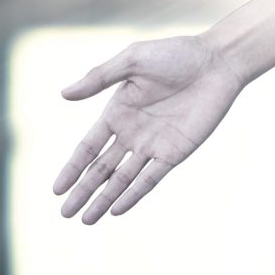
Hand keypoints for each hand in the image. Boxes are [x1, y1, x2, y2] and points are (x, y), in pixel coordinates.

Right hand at [55, 35, 244, 223]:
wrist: (218, 62)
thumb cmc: (176, 54)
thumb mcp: (132, 60)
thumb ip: (99, 78)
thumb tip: (64, 94)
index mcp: (116, 113)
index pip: (87, 149)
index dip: (71, 169)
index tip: (56, 189)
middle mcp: (130, 134)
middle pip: (100, 171)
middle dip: (82, 192)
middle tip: (65, 214)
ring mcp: (152, 146)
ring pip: (121, 180)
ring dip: (103, 200)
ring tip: (86, 220)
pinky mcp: (174, 153)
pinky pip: (149, 179)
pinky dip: (133, 195)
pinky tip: (116, 210)